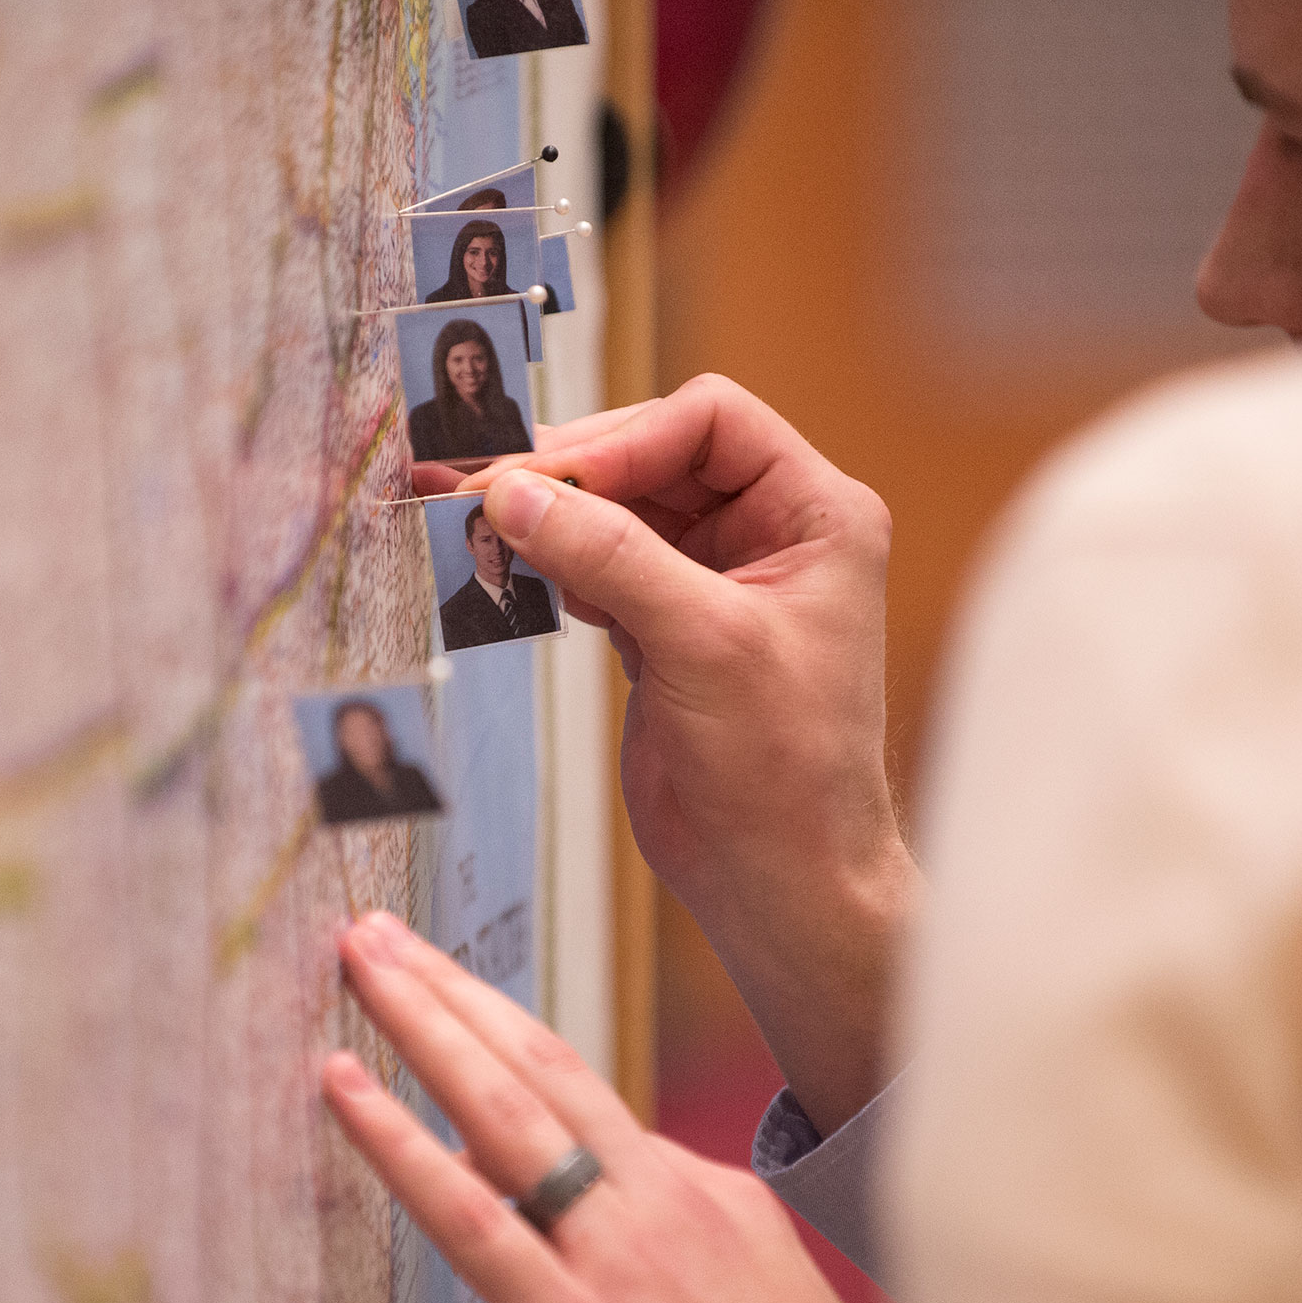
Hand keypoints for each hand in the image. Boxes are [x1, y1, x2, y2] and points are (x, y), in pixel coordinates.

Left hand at [322, 911, 886, 1302]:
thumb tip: (602, 1224)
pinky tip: (345, 1087)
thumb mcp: (758, 1299)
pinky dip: (396, 1139)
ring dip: (422, 1018)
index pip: (580, 1096)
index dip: (500, 1034)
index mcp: (704, 1191)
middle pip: (537, 1061)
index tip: (448, 987)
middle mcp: (659, 1196)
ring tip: (360, 957)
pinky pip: (466, 1210)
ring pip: (502, 1104)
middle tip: (381, 931)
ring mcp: (614, 1251)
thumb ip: (679, 1246)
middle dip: (451, 986)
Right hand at [463, 377, 920, 1134]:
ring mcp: (714, 582)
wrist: (781, 880)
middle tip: (489, 493)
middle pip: (654, 457)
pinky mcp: (665, 630)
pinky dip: (555, 566)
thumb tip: (519, 493)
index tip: (551, 477)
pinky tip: (520, 578)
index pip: (710, 422)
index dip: (627, 439)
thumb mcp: (704, 642)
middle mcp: (771, 535)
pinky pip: (599, 567)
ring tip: (484, 528)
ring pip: (618, 512)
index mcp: (817, 514)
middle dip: (575, 474)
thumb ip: (612, 556)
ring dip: (555, 519)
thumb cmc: (787, 770)